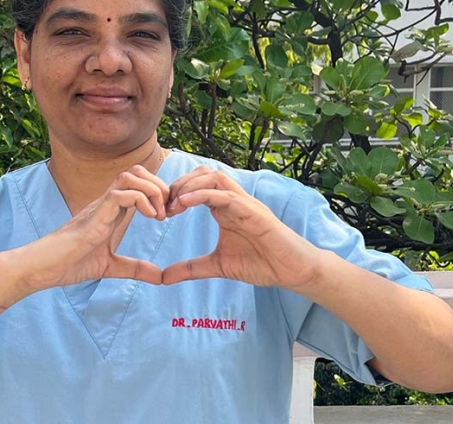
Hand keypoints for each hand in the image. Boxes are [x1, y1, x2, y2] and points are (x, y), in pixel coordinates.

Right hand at [19, 165, 167, 291]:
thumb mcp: (110, 266)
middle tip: (168, 212)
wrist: (44, 268)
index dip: (159, 192)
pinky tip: (150, 218)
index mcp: (112, 210)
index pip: (139, 183)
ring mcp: (101, 206)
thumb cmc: (69, 263)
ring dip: (152, 190)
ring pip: (131, 176)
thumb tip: (159, 276)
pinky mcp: (95, 215)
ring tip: (160, 215)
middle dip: (160, 186)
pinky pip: (121, 194)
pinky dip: (142, 200)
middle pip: (137, 171)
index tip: (169, 214)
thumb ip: (134, 268)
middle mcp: (107, 202)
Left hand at [162, 166, 323, 288]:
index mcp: (224, 208)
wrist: (292, 271)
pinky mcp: (254, 212)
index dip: (175, 193)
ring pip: (214, 177)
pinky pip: (226, 195)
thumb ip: (191, 268)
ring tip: (173, 204)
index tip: (160, 212)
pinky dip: (204, 194)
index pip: (196, 186)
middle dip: (179, 185)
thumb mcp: (217, 266)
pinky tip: (185, 203)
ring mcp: (244, 203)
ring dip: (189, 186)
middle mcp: (233, 200)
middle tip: (163, 206)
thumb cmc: (261, 263)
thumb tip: (163, 278)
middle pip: (202, 174)